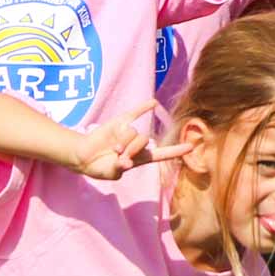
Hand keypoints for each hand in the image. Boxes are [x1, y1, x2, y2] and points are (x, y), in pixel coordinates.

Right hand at [71, 100, 194, 178]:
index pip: (162, 154)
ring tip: (112, 149)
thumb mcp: (110, 173)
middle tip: (118, 156)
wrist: (83, 157)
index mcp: (140, 158)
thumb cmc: (100, 168)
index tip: (191, 146)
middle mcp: (138, 144)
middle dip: (131, 148)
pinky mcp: (119, 122)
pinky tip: (154, 102)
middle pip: (144, 141)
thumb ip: (119, 168)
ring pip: (133, 132)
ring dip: (122, 141)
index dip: (176, 151)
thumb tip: (126, 162)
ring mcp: (129, 132)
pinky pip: (134, 112)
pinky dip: (143, 108)